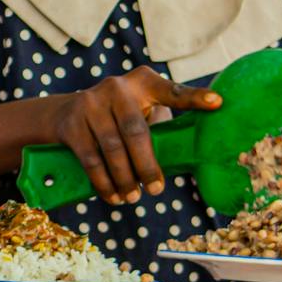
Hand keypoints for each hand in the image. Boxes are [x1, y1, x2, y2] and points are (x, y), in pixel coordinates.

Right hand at [50, 66, 221, 203]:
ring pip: (113, 149)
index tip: (218, 102)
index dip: (194, 97)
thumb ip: (161, 127)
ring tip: (133, 198)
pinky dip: (104, 183)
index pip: (172, 91)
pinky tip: (113, 197)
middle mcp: (117, 87)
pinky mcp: (72, 123)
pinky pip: (92, 159)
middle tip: (156, 190)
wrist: (64, 114)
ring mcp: (91, 103)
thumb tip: (191, 158)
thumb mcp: (139, 112)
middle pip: (136, 131)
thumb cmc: (117, 118)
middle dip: (147, 165)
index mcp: (143, 83)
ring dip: (125, 179)